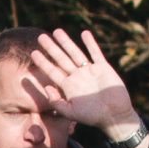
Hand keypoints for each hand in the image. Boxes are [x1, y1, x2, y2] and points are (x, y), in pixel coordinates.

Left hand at [24, 27, 141, 140]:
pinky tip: (84, 33)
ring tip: (57, 31)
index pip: (52, 71)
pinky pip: (95, 53)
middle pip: (61, 59)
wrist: (114, 115)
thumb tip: (46, 87)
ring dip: (66, 42)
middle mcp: (77, 76)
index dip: (43, 62)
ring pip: (75, 53)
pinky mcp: (103, 68)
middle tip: (41, 37)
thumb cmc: (92, 116)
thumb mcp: (71, 113)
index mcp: (69, 86)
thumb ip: (57, 102)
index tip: (33, 53)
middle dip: (51, 48)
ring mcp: (90, 71)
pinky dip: (90, 44)